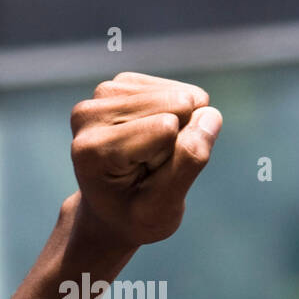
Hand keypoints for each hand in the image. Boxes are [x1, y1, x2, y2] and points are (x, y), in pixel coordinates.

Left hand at [69, 72, 221, 249]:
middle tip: (148, 167)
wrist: (111, 211)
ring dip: (177, 127)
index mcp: (92, 149)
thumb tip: (209, 114)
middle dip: (175, 139)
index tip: (145, 179)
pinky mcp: (122, 84)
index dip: (171, 157)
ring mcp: (103, 95)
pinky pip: (181, 90)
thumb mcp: (162, 209)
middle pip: (177, 105)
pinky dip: (176, 116)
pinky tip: (151, 137)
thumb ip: (187, 163)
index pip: (167, 127)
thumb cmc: (134, 215)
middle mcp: (89, 114)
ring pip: (183, 95)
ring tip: (147, 156)